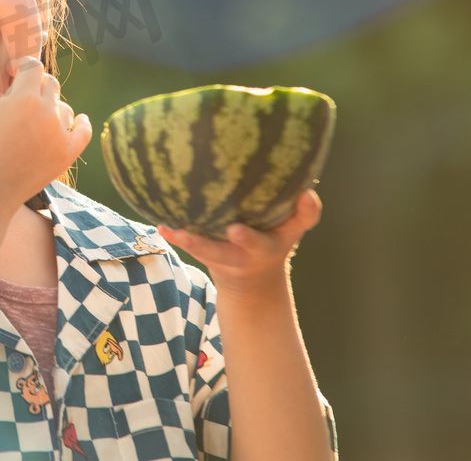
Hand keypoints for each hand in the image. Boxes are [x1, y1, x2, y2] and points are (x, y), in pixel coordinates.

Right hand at [0, 56, 91, 216]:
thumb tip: (9, 95)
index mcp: (25, 98)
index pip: (32, 66)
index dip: (20, 65)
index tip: (10, 73)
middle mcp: (48, 113)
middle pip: (50, 85)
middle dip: (34, 84)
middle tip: (18, 95)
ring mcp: (60, 136)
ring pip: (64, 108)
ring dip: (51, 105)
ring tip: (35, 115)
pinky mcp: (65, 156)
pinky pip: (83, 134)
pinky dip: (82, 124)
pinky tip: (80, 119)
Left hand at [156, 190, 321, 296]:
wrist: (252, 279)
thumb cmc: (274, 240)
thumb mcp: (293, 232)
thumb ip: (305, 213)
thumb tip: (308, 191)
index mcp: (261, 249)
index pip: (257, 244)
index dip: (247, 238)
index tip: (235, 230)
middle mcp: (237, 255)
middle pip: (219, 253)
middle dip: (205, 245)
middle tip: (193, 234)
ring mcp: (217, 255)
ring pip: (200, 251)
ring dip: (187, 241)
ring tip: (172, 228)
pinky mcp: (203, 252)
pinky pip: (186, 244)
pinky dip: (174, 234)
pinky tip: (161, 224)